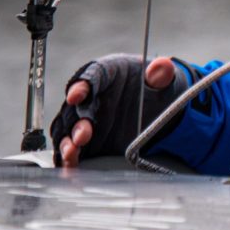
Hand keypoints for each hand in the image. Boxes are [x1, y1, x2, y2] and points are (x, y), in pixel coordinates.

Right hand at [50, 54, 184, 167]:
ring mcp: (86, 120)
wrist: (157, 108)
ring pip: (68, 129)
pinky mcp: (87, 141)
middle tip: (83, 135)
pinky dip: (68, 156)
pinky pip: (72, 149)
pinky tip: (71, 163)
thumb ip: (161, 73)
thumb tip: (162, 66)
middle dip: (76, 122)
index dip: (81, 86)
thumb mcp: (162, 79)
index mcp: (107, 74)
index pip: (91, 76)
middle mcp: (91, 97)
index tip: (76, 96)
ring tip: (74, 150)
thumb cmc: (154, 86)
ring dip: (68, 140)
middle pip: (75, 108)